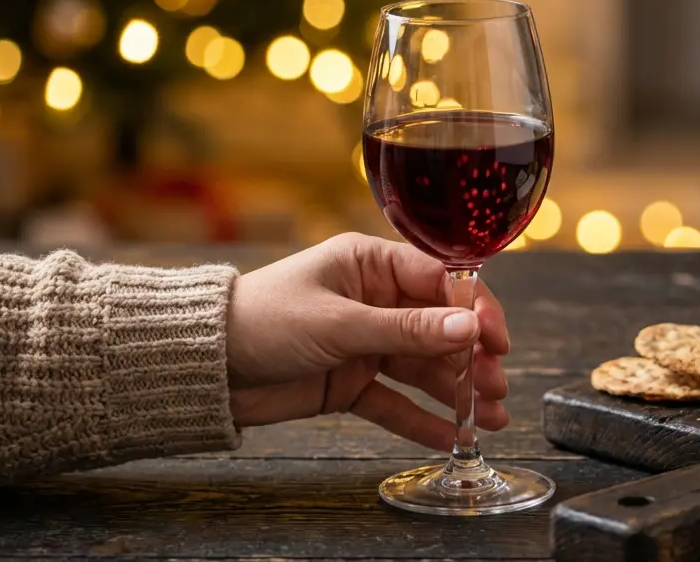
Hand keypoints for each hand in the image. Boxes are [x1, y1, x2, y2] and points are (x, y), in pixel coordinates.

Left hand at [224, 232, 509, 450]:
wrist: (203, 367)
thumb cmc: (262, 320)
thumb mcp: (339, 322)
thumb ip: (407, 329)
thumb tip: (470, 327)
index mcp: (370, 264)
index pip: (440, 280)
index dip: (474, 309)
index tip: (496, 338)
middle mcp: (374, 300)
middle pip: (439, 329)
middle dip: (471, 358)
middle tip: (496, 385)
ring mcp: (364, 343)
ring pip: (423, 367)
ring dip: (457, 391)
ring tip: (491, 417)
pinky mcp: (350, 382)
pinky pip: (396, 400)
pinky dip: (422, 419)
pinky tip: (452, 435)